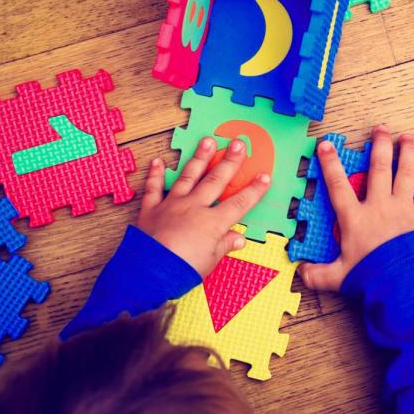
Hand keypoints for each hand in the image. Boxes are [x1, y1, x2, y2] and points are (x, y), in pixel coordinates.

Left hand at [138, 137, 270, 276]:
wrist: (149, 272)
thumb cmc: (182, 269)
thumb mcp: (210, 261)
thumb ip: (224, 245)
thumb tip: (238, 238)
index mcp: (212, 223)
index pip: (239, 203)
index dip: (254, 190)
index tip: (265, 176)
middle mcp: (194, 208)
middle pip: (216, 181)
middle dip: (230, 161)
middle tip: (238, 143)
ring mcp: (172, 205)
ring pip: (188, 177)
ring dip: (199, 158)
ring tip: (207, 141)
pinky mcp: (151, 210)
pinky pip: (154, 189)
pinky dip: (155, 175)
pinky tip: (159, 162)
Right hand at [299, 125, 413, 291]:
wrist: (400, 287)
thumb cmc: (369, 279)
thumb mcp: (338, 277)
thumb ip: (317, 273)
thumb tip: (300, 273)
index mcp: (355, 218)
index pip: (338, 185)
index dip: (330, 164)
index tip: (326, 144)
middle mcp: (379, 206)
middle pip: (378, 169)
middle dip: (379, 146)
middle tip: (380, 129)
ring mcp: (403, 208)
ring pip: (405, 173)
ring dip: (407, 152)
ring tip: (408, 137)